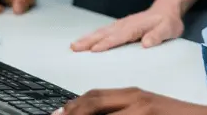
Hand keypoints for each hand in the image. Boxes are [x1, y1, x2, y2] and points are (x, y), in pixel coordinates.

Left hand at [55, 88, 206, 114]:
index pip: (95, 95)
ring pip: (104, 114)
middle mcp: (136, 98)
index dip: (73, 106)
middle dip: (72, 112)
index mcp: (134, 94)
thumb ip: (126, 111)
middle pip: (94, 101)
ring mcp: (144, 109)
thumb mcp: (148, 111)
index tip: (59, 114)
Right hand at [70, 5, 184, 51]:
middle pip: (105, 33)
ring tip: (74, 46)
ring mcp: (121, 24)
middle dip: (90, 41)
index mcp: (136, 26)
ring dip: (88, 38)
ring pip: (102, 31)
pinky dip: (92, 36)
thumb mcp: (168, 29)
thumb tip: (146, 43)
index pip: (120, 36)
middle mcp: (126, 24)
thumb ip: (158, 35)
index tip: (95, 49)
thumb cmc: (168, 21)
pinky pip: (104, 31)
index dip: (107, 43)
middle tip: (75, 48)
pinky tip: (85, 41)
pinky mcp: (120, 26)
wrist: (167, 9)